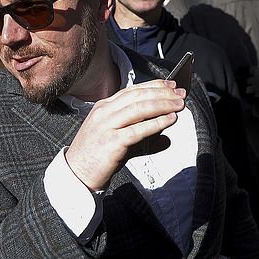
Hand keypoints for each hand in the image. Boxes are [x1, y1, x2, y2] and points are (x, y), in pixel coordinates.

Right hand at [65, 80, 185, 190]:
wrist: (77, 174)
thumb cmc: (97, 156)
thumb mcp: (118, 136)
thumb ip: (140, 132)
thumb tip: (165, 133)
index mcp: (104, 107)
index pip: (132, 90)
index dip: (154, 85)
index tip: (171, 85)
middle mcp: (104, 113)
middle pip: (138, 96)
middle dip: (163, 93)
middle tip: (180, 94)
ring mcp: (106, 126)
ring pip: (139, 109)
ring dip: (163, 105)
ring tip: (179, 105)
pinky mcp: (112, 142)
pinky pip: (138, 130)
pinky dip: (157, 123)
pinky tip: (169, 120)